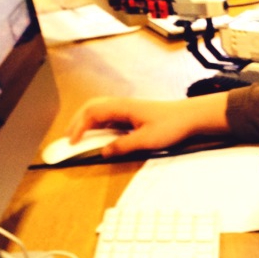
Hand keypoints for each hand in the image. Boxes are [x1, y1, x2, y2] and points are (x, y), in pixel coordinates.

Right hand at [67, 93, 229, 156]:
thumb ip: (123, 146)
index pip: (92, 113)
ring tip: (78, 138)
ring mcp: (126, 109)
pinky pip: (109, 118)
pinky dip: (98, 126)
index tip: (71, 142)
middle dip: (76, 122)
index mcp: (122, 107)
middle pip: (91, 108)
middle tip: (67, 139)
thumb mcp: (146, 140)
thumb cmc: (171, 125)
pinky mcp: (132, 115)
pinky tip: (98, 138)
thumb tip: (102, 152)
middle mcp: (122, 105)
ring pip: (99, 112)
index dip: (78, 127)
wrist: (191, 117)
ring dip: (86, 124)